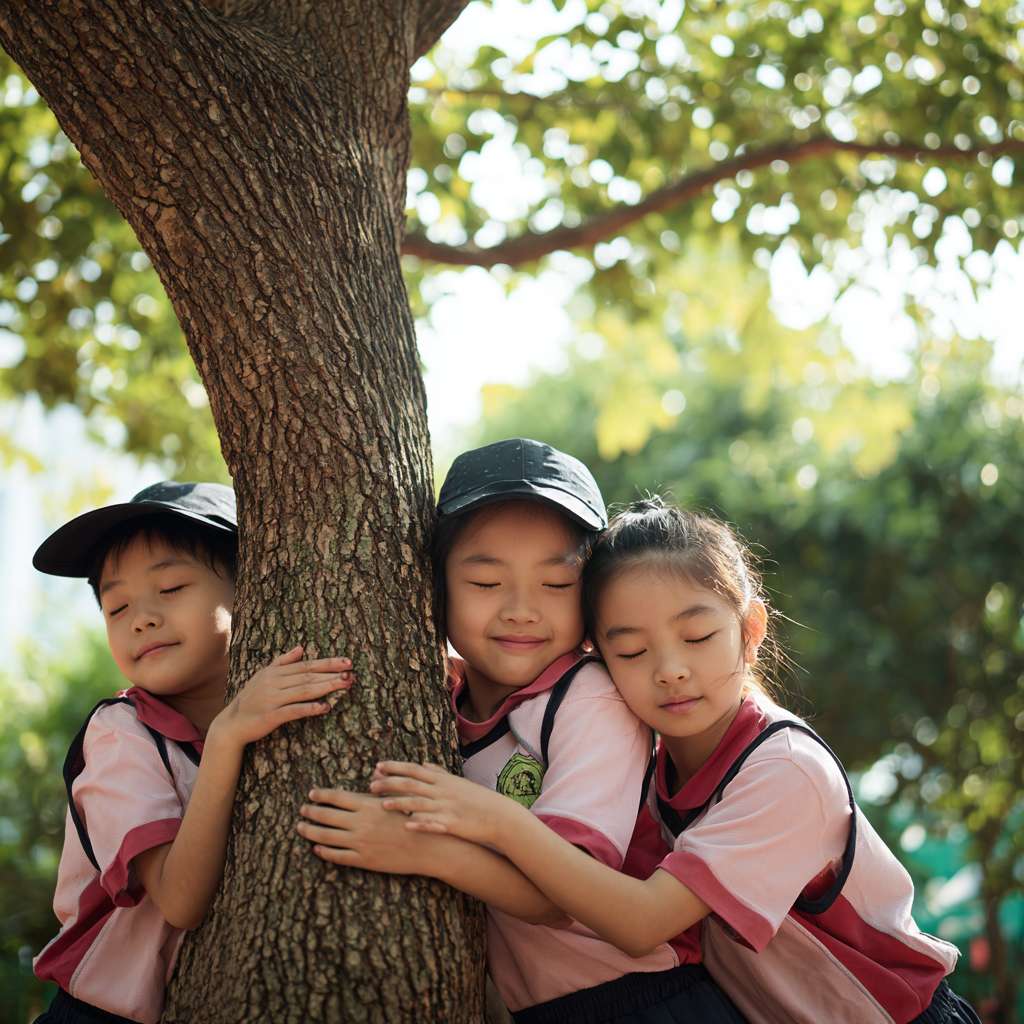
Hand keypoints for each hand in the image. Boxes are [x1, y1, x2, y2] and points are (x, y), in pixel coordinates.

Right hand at [211, 646, 353, 748]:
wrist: (232, 723)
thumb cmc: (251, 698)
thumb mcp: (264, 675)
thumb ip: (283, 661)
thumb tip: (301, 647)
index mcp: (275, 672)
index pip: (307, 665)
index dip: (328, 663)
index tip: (347, 662)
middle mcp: (274, 683)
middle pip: (308, 676)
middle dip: (332, 674)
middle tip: (352, 674)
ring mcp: (272, 699)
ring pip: (304, 691)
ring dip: (326, 687)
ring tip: (345, 685)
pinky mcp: (270, 716)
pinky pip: (293, 711)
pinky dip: (310, 708)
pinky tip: (325, 707)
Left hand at [297, 789, 443, 875]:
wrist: (427, 847)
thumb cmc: (415, 818)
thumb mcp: (399, 799)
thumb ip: (383, 787)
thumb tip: (374, 773)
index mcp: (368, 806)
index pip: (336, 797)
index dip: (321, 795)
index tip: (311, 794)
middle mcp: (360, 823)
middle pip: (326, 816)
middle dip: (311, 812)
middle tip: (302, 810)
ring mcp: (359, 843)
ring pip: (326, 837)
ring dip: (310, 832)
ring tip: (301, 828)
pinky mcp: (363, 860)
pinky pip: (337, 856)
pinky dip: (324, 852)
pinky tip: (317, 849)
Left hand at [369, 761, 520, 847]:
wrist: (498, 815)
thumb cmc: (476, 799)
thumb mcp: (457, 782)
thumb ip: (439, 773)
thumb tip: (424, 764)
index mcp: (442, 780)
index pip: (414, 770)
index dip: (395, 767)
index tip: (377, 767)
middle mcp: (442, 790)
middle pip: (411, 784)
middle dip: (390, 783)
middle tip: (371, 785)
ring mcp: (447, 806)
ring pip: (419, 803)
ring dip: (400, 803)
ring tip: (382, 804)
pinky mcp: (453, 823)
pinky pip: (433, 823)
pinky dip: (420, 823)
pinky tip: (407, 825)